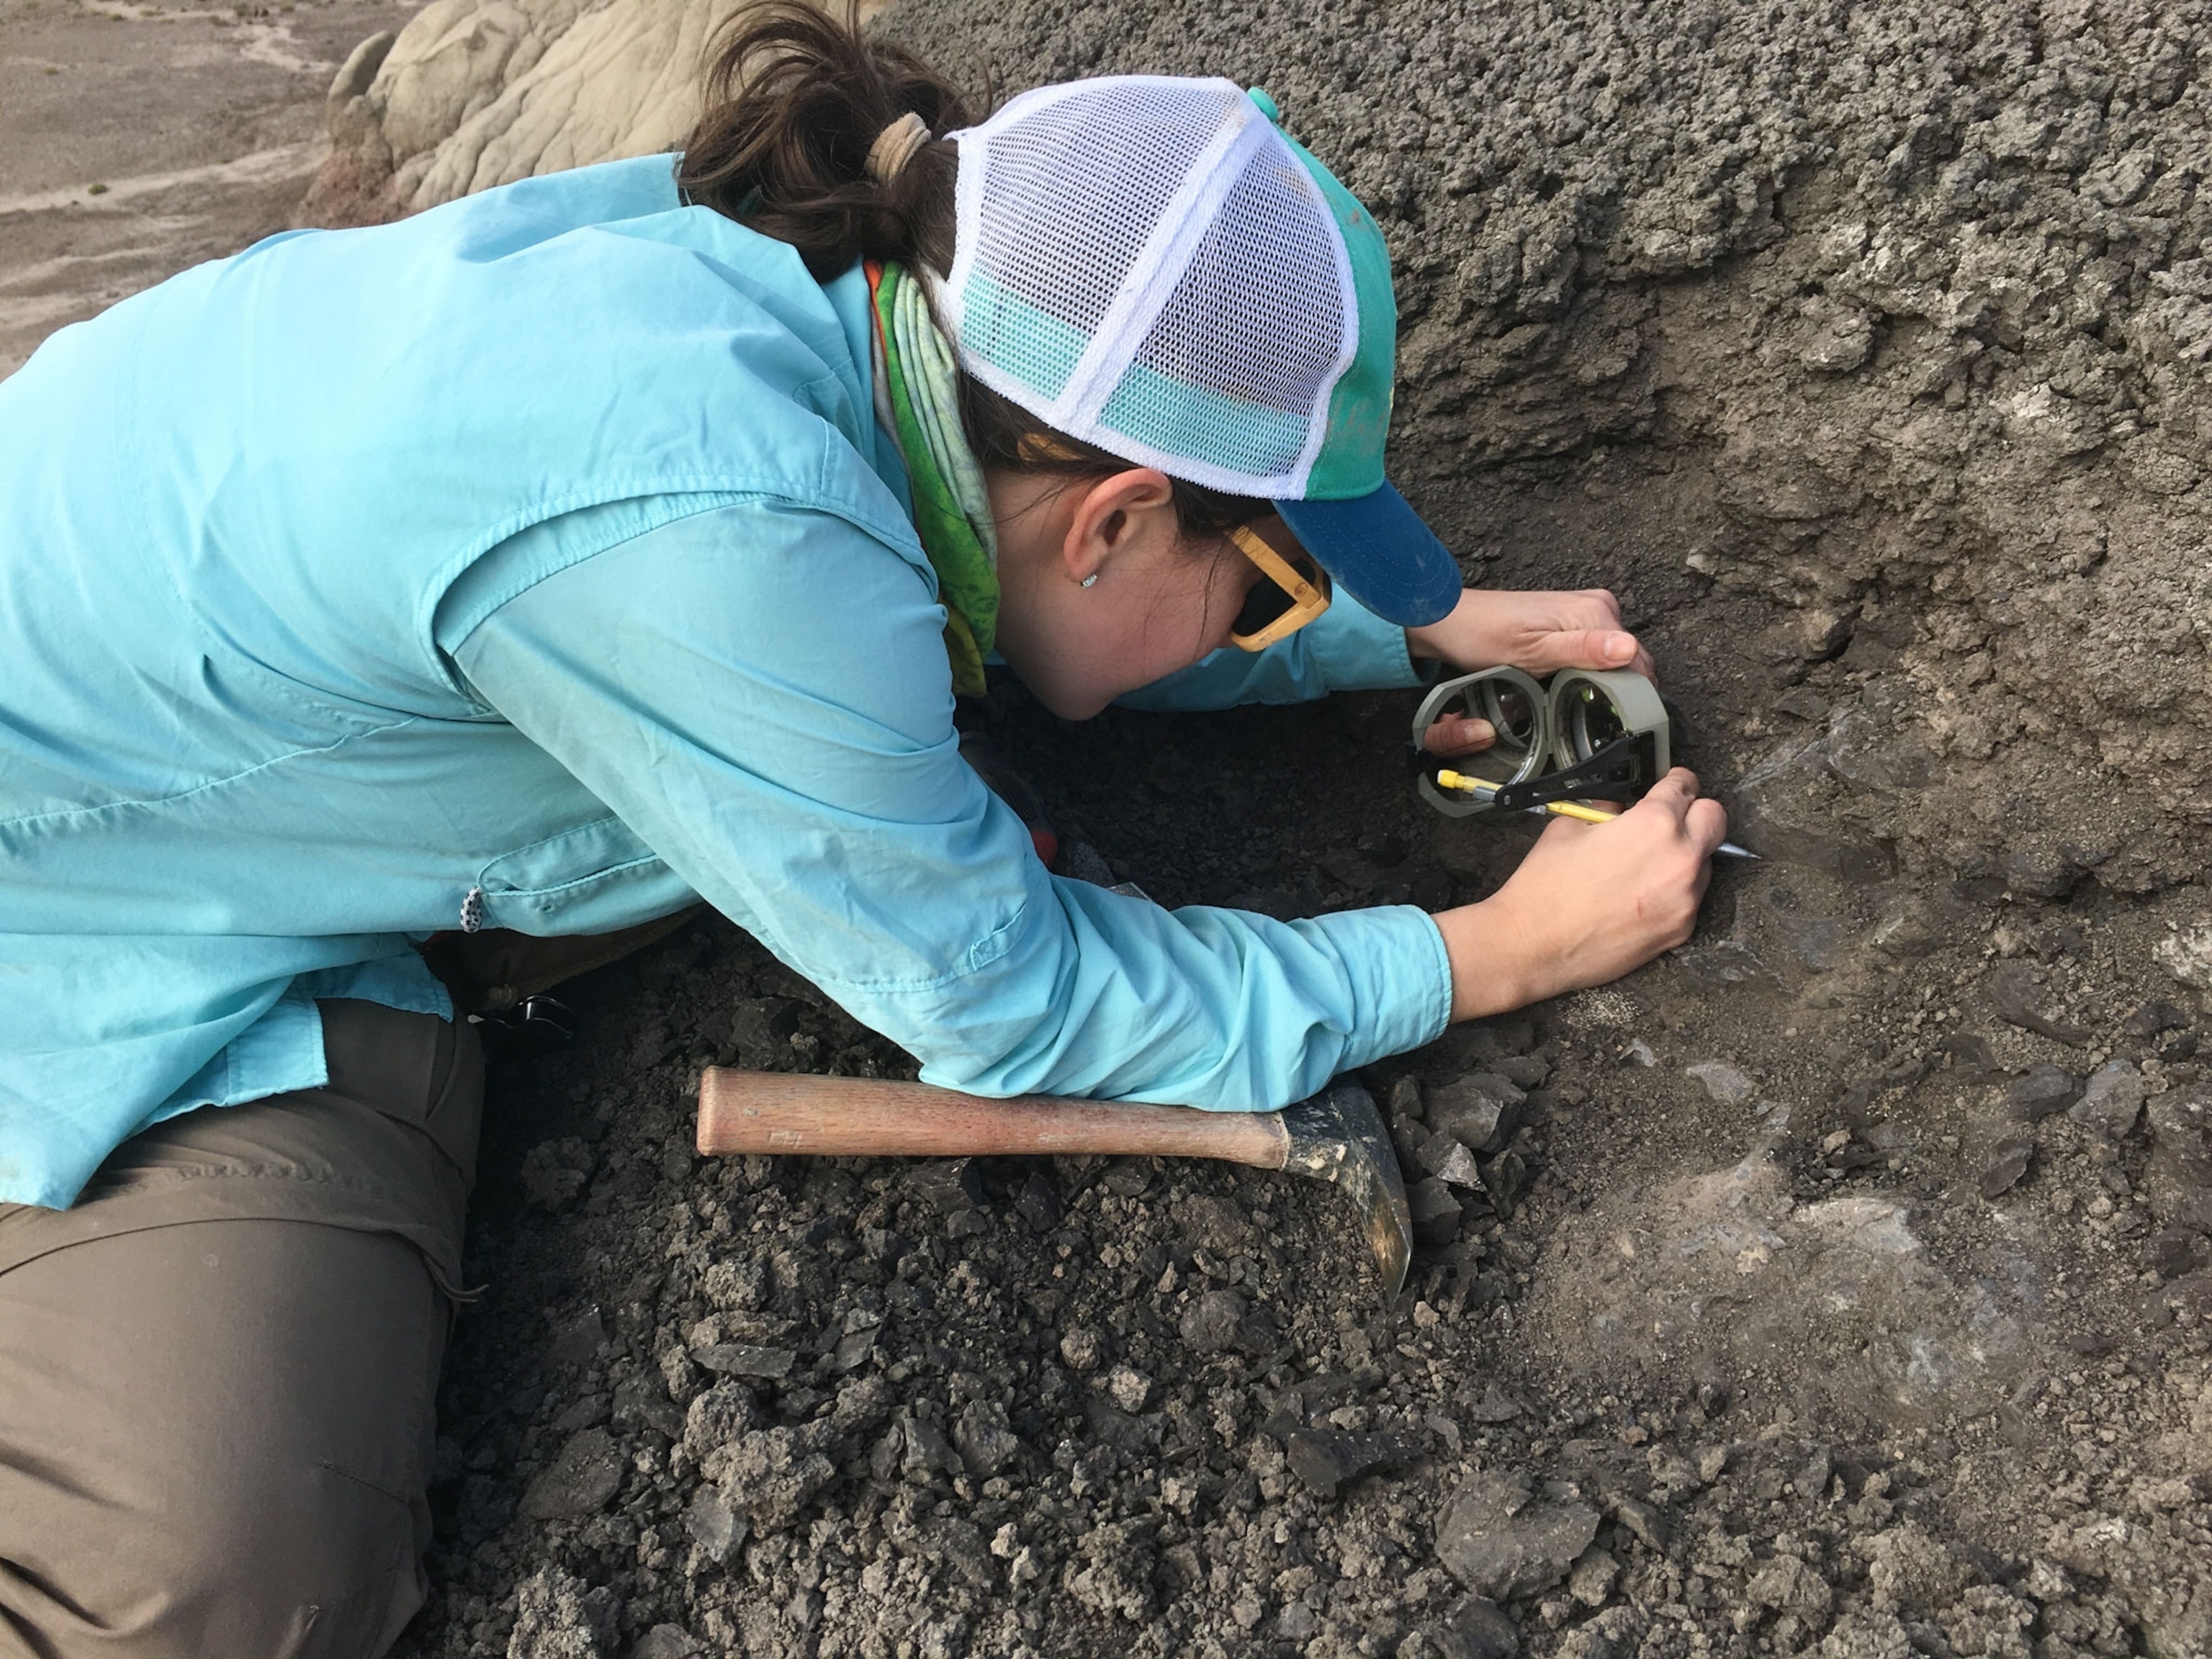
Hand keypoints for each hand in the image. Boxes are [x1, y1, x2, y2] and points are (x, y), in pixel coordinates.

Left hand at [1409, 588, 1655, 756]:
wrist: (1453, 620)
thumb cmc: (1484, 636)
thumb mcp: (1532, 651)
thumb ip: (1581, 650)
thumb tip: (1628, 649)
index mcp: (1596, 612)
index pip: (1638, 661)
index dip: (1633, 696)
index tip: (1620, 724)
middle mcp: (1600, 607)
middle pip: (1630, 660)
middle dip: (1619, 690)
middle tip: (1593, 719)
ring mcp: (1588, 612)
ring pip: (1615, 659)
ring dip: (1604, 683)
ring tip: (1579, 703)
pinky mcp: (1575, 622)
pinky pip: (1598, 653)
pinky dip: (1591, 672)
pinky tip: (1571, 686)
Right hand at [1431, 769, 1727, 1019]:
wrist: (1533, 945)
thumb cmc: (1545, 888)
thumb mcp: (1568, 829)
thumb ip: (1606, 814)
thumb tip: (1619, 811)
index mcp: (1653, 824)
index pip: (1685, 787)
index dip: (1676, 782)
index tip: (1673, 785)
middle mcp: (1679, 859)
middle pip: (1715, 818)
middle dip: (1695, 812)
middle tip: (1670, 818)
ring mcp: (1685, 898)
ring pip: (1705, 862)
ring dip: (1684, 856)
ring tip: (1645, 866)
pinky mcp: (1680, 930)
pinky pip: (1690, 899)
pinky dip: (1673, 892)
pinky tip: (1639, 896)